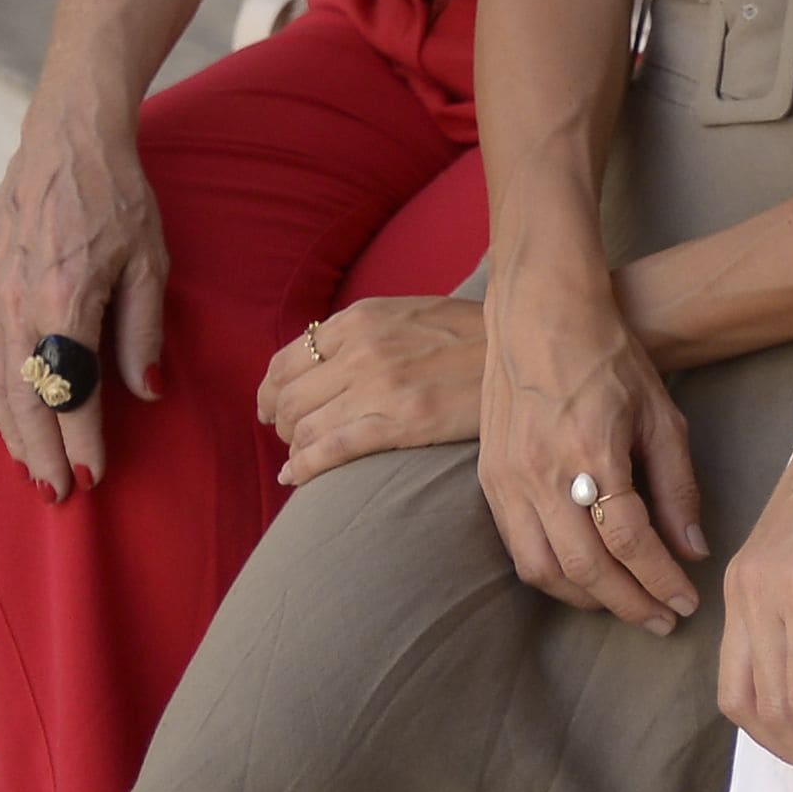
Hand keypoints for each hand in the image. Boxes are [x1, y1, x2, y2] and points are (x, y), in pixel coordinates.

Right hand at [0, 86, 166, 497]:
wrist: (65, 142)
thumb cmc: (119, 200)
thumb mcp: (150, 263)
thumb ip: (143, 331)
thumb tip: (147, 393)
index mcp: (63, 301)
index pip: (70, 393)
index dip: (81, 442)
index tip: (93, 477)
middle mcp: (14, 305)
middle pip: (23, 399)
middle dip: (41, 453)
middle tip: (58, 494)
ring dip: (10, 432)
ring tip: (31, 468)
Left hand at [264, 294, 487, 485]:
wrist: (523, 350)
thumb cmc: (469, 335)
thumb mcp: (407, 314)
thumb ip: (362, 332)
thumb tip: (320, 361)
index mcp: (360, 320)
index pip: (286, 361)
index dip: (269, 392)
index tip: (270, 410)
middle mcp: (361, 350)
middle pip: (289, 398)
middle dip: (283, 425)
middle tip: (295, 438)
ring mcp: (378, 387)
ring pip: (304, 427)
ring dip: (295, 448)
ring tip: (304, 458)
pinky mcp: (399, 423)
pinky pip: (329, 450)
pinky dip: (302, 468)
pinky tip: (294, 477)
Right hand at [471, 250, 702, 627]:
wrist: (540, 314)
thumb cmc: (609, 357)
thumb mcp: (660, 415)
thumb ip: (677, 486)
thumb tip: (691, 549)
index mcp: (592, 452)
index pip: (630, 541)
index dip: (661, 580)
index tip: (687, 602)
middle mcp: (543, 473)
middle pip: (586, 568)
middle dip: (629, 603)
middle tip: (663, 620)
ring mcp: (508, 479)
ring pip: (543, 570)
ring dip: (587, 599)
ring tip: (627, 604)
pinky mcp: (490, 480)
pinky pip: (517, 548)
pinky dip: (552, 575)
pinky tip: (583, 579)